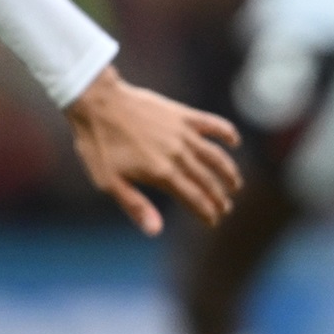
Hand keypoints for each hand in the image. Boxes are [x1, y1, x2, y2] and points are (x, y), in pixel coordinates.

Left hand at [63, 66, 240, 234]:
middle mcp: (178, 154)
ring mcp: (182, 132)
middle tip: (226, 208)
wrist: (97, 102)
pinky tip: (234, 141)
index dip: (207, 213)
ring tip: (236, 183)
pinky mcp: (181, 114)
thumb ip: (135, 205)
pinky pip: (211, 124)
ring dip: (228, 171)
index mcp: (161, 173)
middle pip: (207, 180)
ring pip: (215, 155)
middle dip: (220, 197)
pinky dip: (226, 132)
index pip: (194, 198)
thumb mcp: (109, 181)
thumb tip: (156, 230)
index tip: (214, 222)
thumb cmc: (98, 144)